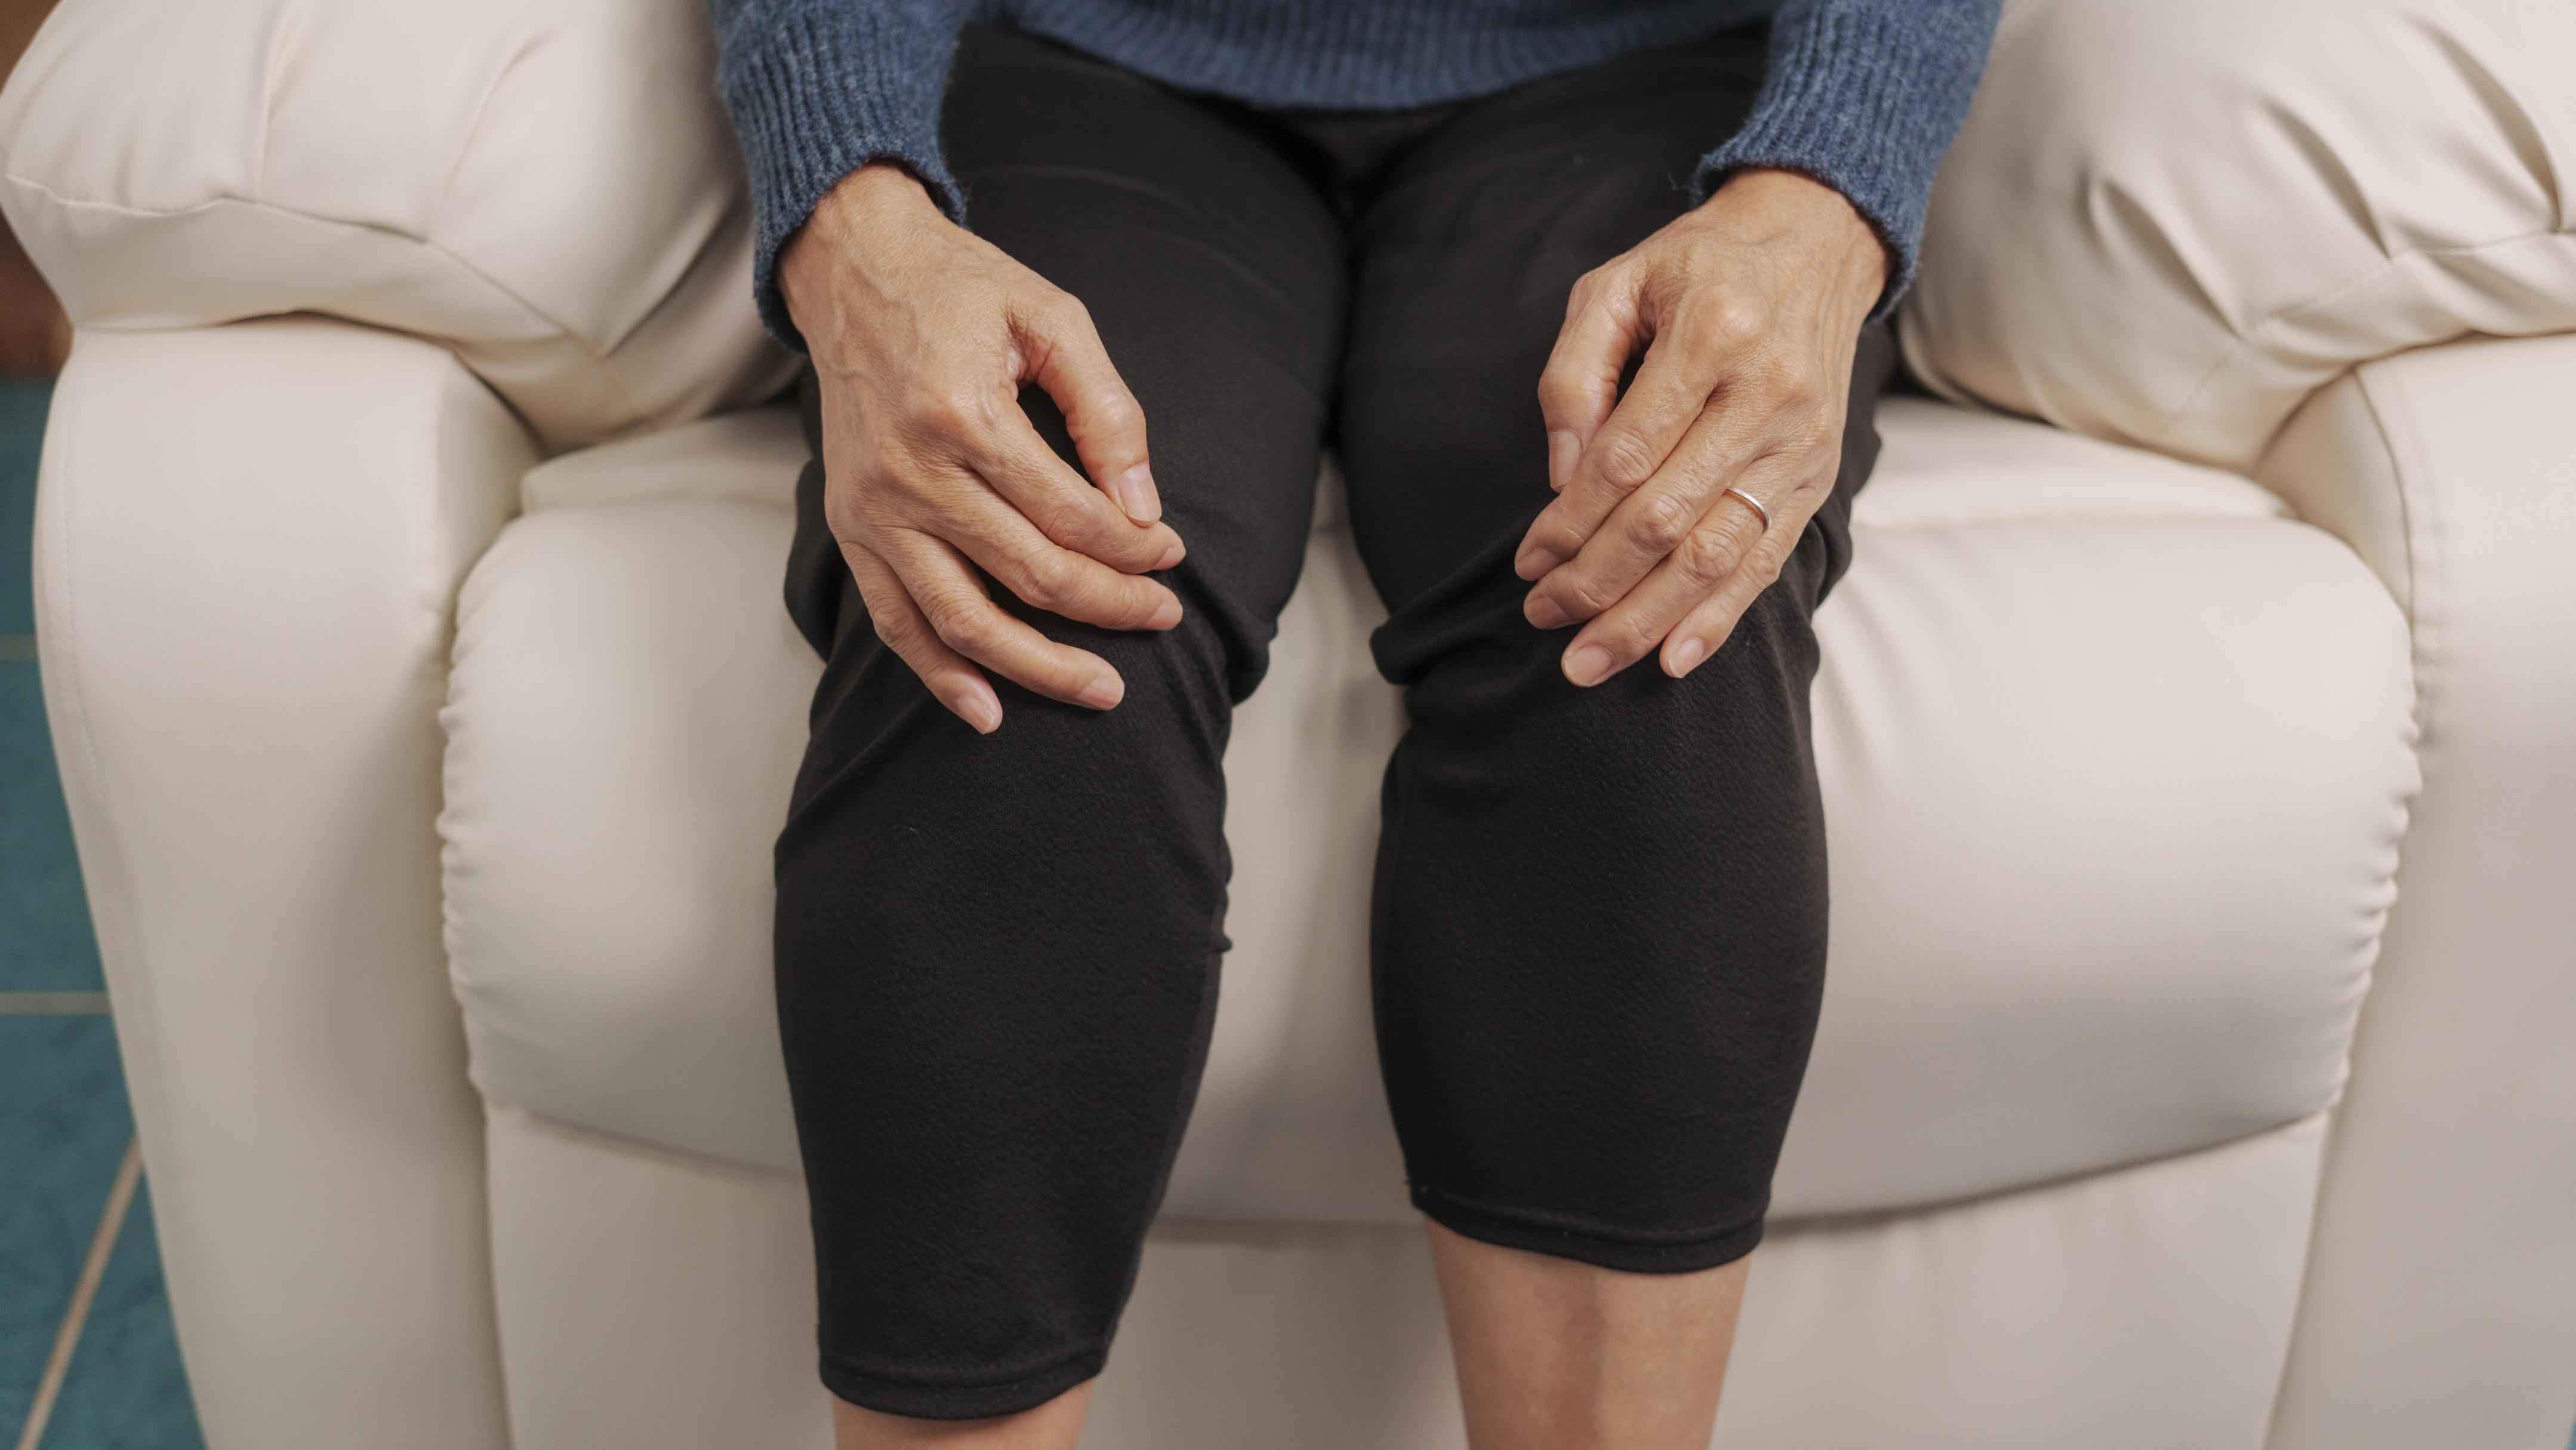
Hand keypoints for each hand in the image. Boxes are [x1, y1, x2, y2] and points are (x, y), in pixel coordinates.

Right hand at [782, 164, 1185, 733]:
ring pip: (965, 621)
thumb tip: (1144, 506)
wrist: (854, 270)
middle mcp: (911, 475)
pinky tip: (989, 711)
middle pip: (1032, 575)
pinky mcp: (851, 530)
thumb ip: (1107, 410)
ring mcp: (873, 512)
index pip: (1073, 516)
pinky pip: (896, 622)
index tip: (1172, 553)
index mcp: (965, 415)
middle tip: (1165, 619)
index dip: (1135, 548)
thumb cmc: (962, 288)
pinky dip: (942, 676)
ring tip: (1102, 691)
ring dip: (1039, 667)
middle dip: (1110, 608)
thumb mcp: (1052, 316)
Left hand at [1518, 168, 1886, 685]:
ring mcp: (1802, 442)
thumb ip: (1574, 374)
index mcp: (1712, 335)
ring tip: (1589, 660)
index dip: (1569, 522)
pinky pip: (1766, 561)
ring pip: (1716, 554)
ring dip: (1646, 618)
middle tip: (1542, 616)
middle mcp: (1767, 394)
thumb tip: (1559, 478)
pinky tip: (1672, 658)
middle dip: (1595, 582)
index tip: (1527, 562)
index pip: (1626, 459)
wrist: (1815, 246)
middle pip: (1667, 518)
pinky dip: (1718, 618)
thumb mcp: (1616, 284)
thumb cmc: (1698, 266)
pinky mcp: (1818, 474)